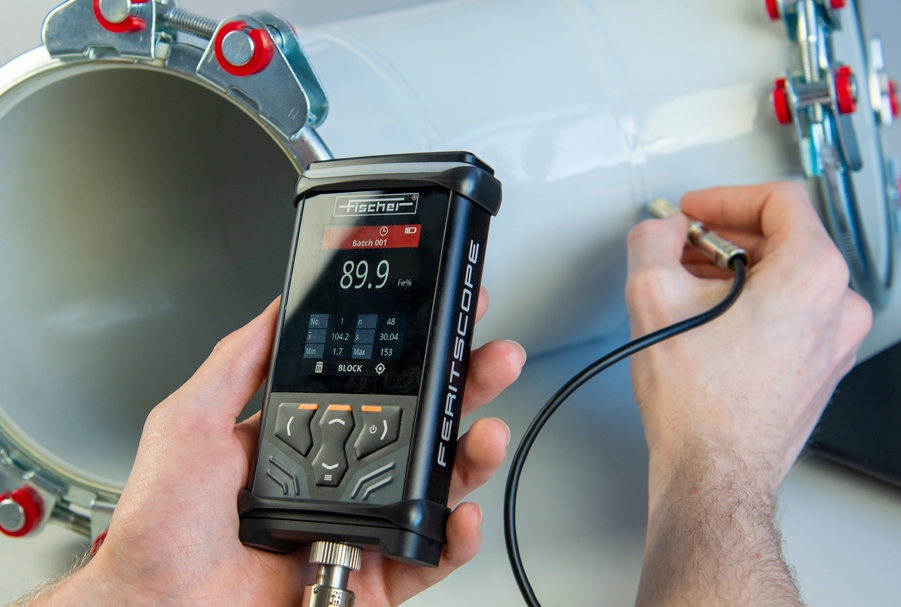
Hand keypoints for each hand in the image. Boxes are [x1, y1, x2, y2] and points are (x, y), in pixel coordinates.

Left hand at [34, 292, 524, 606]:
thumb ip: (235, 363)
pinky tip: (460, 513)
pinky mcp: (372, 576)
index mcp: (304, 438)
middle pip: (418, 427)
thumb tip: (273, 309)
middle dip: (463, 389)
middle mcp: (339, 478)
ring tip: (485, 430)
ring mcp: (359, 525)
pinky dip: (455, 537)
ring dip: (471, 454)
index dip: (412, 356)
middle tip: (489, 358)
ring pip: (435, 486)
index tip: (441, 322)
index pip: (373, 386)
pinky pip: (427, 556)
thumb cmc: (161, 529)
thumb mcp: (190, 423)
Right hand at [625, 183, 871, 605]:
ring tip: (688, 290)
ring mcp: (835, 341)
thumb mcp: (651, 295)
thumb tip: (660, 230)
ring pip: (786, 278)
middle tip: (681, 250)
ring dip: (736, 273)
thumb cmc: (699, 404)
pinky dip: (752, 305)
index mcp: (813, 273)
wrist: (714, 471)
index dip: (726, 196)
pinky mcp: (820, 368)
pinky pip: (790, 314)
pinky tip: (709, 324)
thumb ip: (651, 239)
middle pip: (783, 239)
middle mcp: (838, 305)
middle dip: (724, 238)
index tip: (695, 211)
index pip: (779, 199)